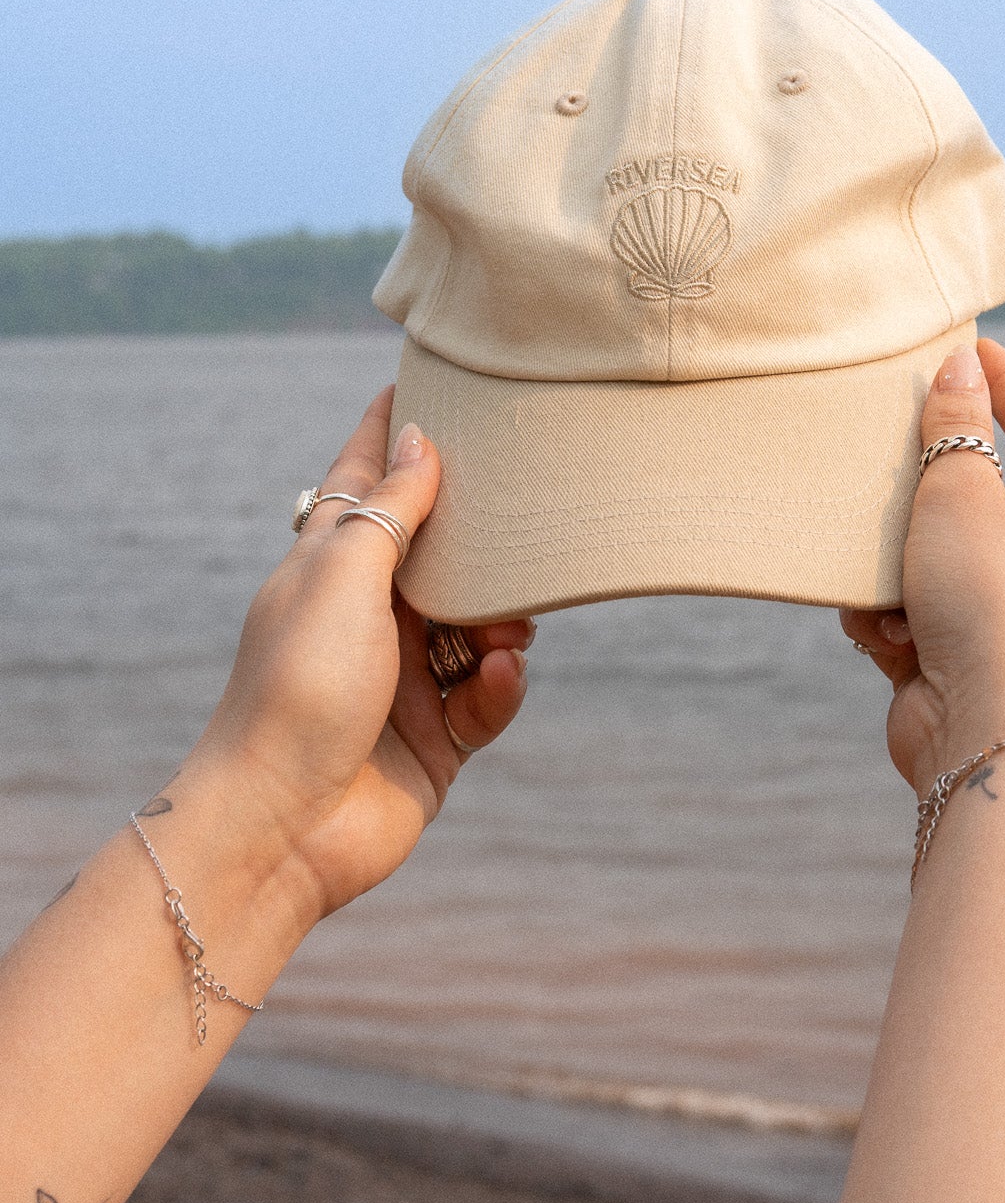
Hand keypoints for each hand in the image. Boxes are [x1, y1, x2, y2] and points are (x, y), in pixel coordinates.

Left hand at [181, 387, 531, 924]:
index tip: (428, 375)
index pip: (366, 476)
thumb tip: (420, 436)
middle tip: (526, 520)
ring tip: (501, 632)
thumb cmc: (295, 690)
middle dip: (486, 538)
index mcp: (332, 562)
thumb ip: (390, 507)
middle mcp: (371, 610)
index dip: (395, 429)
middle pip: (445, 548)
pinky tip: (496, 678)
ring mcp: (406, 674)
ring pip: (483, 619)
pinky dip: (500, 685)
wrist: (281, 827)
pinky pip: (490, 693)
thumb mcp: (342, 578)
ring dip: (502, 619)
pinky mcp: (438, 734)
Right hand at [842, 338, 1004, 791]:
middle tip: (883, 445)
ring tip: (886, 572)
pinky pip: (910, 603)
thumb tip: (961, 366)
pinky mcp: (965, 646)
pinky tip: (888, 634)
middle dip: (923, 481)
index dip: (1000, 378)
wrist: (988, 731)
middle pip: (979, 482)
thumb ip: (952, 425)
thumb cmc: (991, 596)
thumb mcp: (962, 490)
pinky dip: (889, 612)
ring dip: (894, 559)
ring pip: (931, 546)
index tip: (960, 346)